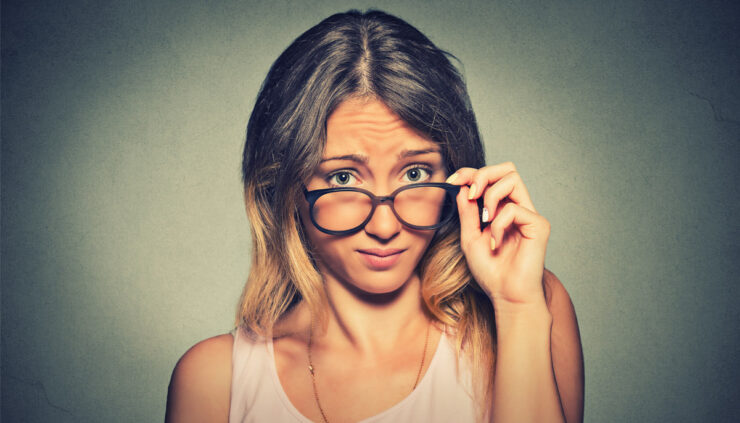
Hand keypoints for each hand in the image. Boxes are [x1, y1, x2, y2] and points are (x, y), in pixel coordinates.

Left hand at [446, 162, 550, 310]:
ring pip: (512, 179)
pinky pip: (514, 209)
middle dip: (483, 174)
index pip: (491, 177)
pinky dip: (498, 225)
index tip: (453, 181)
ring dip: (490, 196)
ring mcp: (530, 215)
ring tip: (484, 222)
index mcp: (502, 209)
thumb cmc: (491, 271)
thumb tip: (463, 187)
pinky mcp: (538, 225)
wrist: (506, 296)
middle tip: (471, 193)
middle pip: (507, 168)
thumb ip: (467, 212)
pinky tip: (495, 244)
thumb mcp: (470, 237)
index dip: (471, 173)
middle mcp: (518, 207)